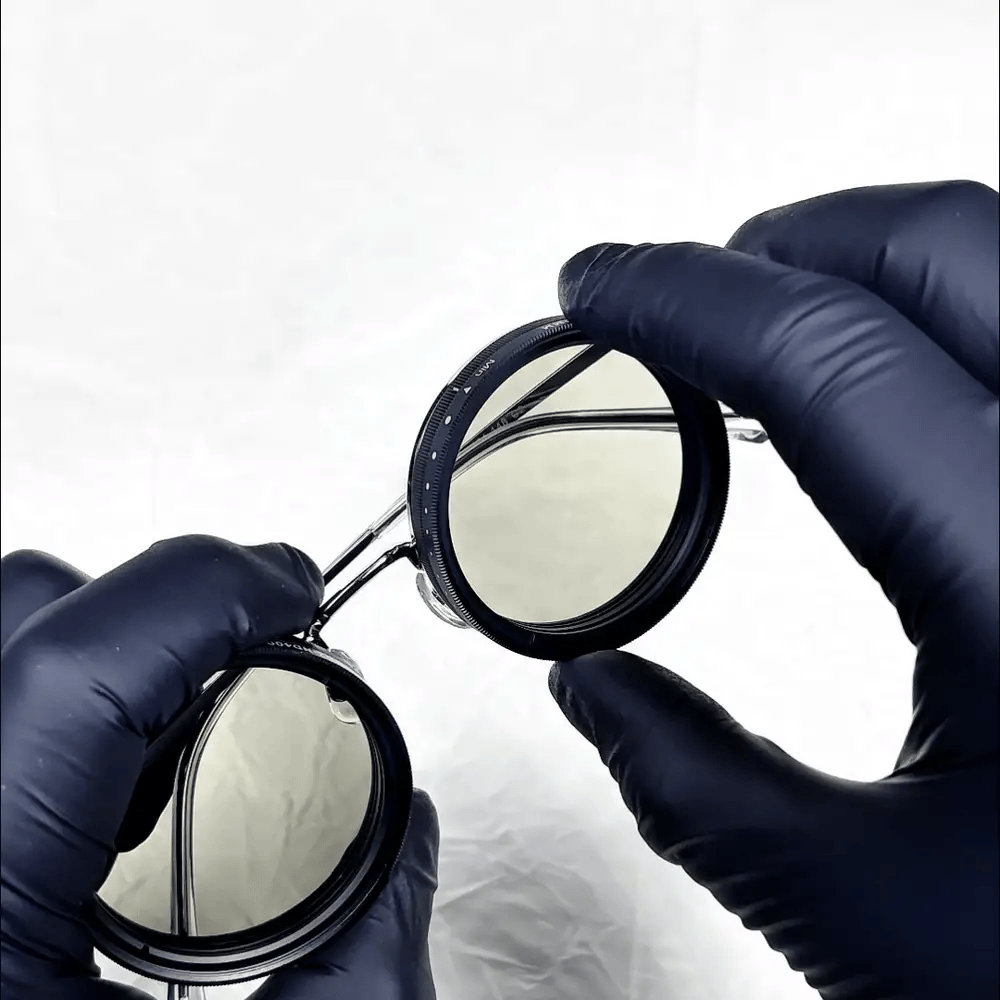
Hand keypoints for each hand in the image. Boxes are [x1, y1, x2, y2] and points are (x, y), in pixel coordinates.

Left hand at [0, 537, 438, 999]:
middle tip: (266, 661)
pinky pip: (6, 709)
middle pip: (23, 618)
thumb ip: (361, 965)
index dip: (205, 591)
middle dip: (165, 612)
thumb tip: (411, 830)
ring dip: (120, 654)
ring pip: (7, 646)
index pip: (72, 665)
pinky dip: (81, 709)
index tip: (295, 593)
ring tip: (202, 730)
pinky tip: (130, 792)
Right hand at [551, 181, 998, 999]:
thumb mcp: (865, 903)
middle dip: (783, 243)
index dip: (684, 300)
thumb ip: (693, 785)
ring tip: (773, 319)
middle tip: (680, 293)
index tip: (599, 288)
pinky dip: (950, 323)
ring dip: (876, 269)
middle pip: (947, 249)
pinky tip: (897, 383)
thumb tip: (589, 693)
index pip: (828, 360)